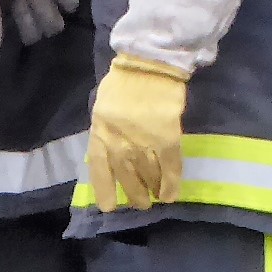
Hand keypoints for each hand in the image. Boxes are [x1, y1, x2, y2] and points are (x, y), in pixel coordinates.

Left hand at [86, 53, 190, 209]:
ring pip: (148, 173)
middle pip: (126, 175)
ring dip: (153, 189)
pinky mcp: (166, 137)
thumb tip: (112, 157)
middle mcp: (119, 140)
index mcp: (100, 132)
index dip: (105, 189)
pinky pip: (169, 166)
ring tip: (156, 198)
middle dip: (134, 193)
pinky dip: (172, 182)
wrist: (148, 65)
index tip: (109, 207)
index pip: (99, 168)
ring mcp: (143, 140)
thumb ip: (107, 133)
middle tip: (141, 205)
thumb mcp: (103, 110)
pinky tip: (172, 193)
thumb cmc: (123, 85)